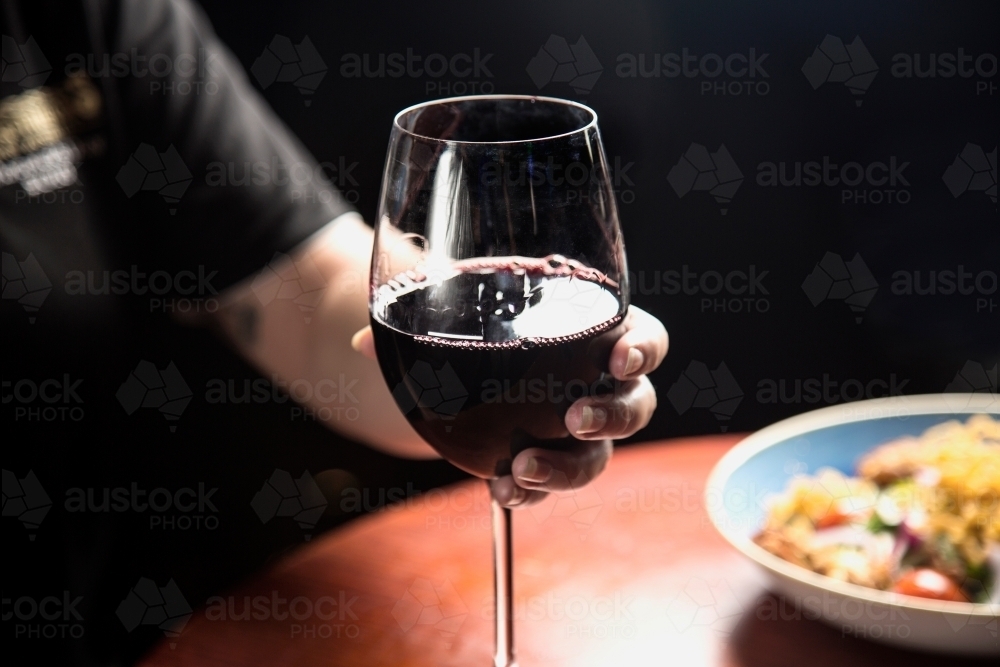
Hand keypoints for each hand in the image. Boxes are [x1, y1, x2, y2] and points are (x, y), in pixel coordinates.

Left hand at [352, 305, 667, 507]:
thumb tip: (363, 342)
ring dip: (570, 468)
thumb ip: (420, 317)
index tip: (618, 359)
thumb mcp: (455, 307)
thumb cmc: (473, 321)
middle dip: (614, 416)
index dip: (643, 349)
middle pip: (636, 404)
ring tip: (523, 471)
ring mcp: (576, 428)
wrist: (454, 369)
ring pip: (599, 456)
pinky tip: (501, 492)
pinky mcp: (549, 459)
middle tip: (574, 420)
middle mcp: (595, 383)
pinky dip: (531, 492)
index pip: (642, 337)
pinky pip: (553, 482)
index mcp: (592, 329)